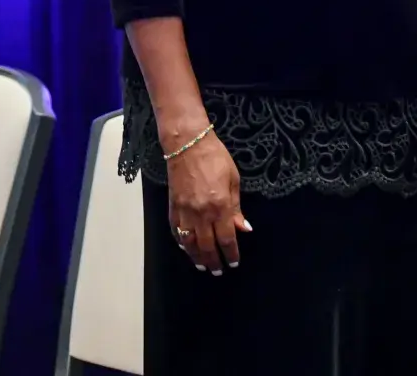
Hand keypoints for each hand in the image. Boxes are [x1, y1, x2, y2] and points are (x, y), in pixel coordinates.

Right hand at [164, 131, 250, 273]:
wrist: (188, 145)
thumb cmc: (216, 158)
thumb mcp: (234, 180)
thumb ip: (237, 208)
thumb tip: (244, 228)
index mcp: (220, 206)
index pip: (226, 238)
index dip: (230, 253)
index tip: (233, 263)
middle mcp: (201, 213)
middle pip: (207, 245)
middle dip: (213, 260)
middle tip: (217, 271)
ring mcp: (184, 212)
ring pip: (189, 243)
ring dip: (196, 257)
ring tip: (203, 266)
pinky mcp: (172, 207)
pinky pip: (176, 231)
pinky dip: (181, 242)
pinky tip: (186, 248)